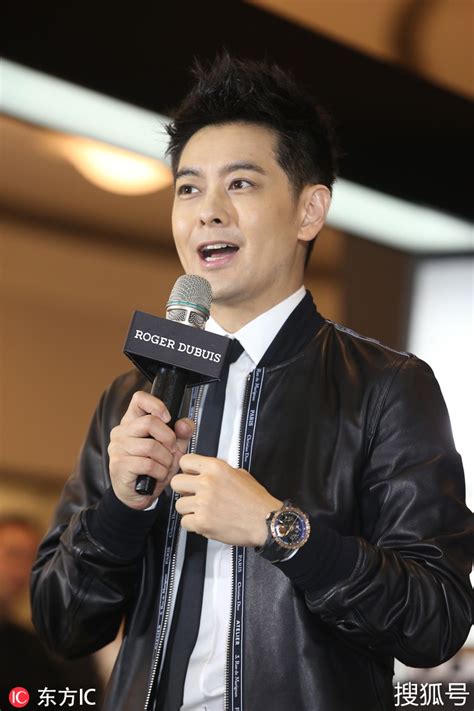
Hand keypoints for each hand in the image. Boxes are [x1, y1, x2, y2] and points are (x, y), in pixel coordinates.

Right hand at [108, 391, 193, 510]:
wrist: (137, 495)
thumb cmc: (152, 468)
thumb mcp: (172, 448)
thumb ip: (181, 433)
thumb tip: (185, 424)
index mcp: (133, 421)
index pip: (139, 399)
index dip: (156, 405)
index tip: (167, 418)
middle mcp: (121, 431)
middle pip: (150, 422)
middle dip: (169, 439)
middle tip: (172, 451)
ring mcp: (118, 448)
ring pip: (151, 446)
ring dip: (166, 459)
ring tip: (165, 467)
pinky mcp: (119, 465)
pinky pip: (148, 464)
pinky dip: (160, 472)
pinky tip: (158, 475)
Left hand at [171, 454, 282, 545]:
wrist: (266, 521)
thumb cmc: (256, 499)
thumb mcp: (239, 473)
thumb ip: (218, 472)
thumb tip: (203, 472)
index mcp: (215, 467)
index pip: (184, 461)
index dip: (187, 470)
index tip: (191, 477)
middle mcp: (207, 483)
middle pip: (175, 483)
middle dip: (184, 490)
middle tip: (194, 496)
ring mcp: (203, 503)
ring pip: (178, 505)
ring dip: (189, 509)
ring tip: (204, 512)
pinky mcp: (202, 522)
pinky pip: (184, 523)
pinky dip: (193, 524)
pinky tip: (205, 522)